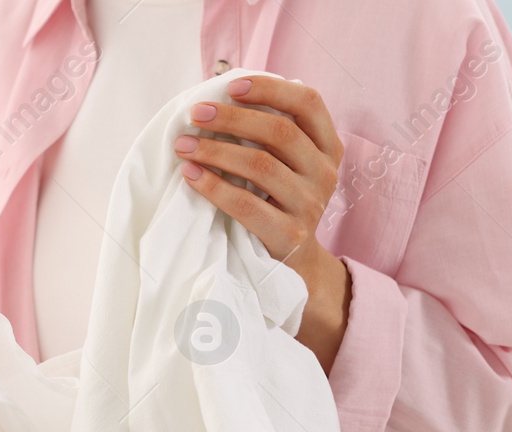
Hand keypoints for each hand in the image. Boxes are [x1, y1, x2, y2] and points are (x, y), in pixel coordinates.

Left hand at [174, 75, 351, 372]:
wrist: (295, 265)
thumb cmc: (278, 202)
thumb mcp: (286, 165)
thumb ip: (269, 132)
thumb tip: (219, 95)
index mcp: (328, 146)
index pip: (308, 103)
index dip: (270, 89)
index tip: (232, 85)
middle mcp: (325, 173)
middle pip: (279, 131)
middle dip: (232, 118)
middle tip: (195, 114)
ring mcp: (310, 205)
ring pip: (260, 165)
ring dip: (215, 151)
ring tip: (183, 145)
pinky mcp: (289, 235)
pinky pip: (246, 204)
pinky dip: (213, 187)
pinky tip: (190, 176)